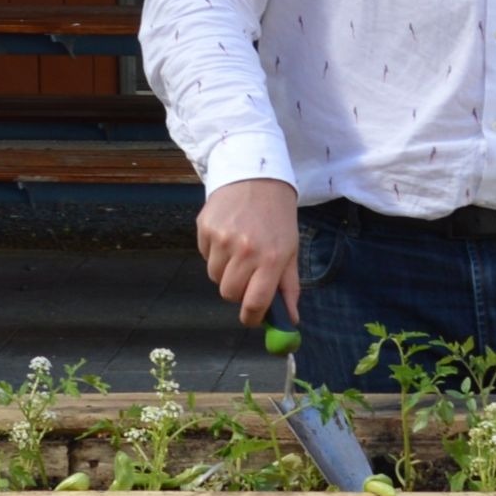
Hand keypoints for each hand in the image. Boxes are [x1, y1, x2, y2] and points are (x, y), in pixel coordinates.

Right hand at [197, 178, 299, 327]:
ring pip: (215, 276)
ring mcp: (222, 239)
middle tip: (248, 276)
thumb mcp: (291, 250)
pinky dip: (215, 253)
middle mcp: (245, 250)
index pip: (255, 303)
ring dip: (226, 271)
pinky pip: (205, 256)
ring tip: (239, 250)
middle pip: (230, 294)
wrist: (256, 175)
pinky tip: (228, 235)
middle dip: (238, 291)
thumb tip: (290, 320)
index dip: (251, 317)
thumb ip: (288, 287)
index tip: (251, 317)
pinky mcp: (204, 228)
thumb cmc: (278, 216)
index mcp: (271, 258)